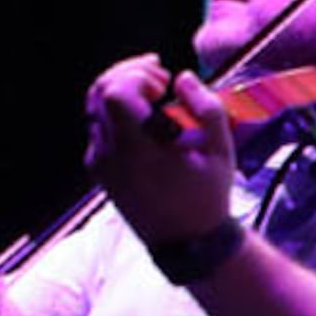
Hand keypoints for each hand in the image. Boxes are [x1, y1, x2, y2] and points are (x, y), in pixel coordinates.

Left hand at [85, 56, 243, 250]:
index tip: (164, 84)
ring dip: (121, 90)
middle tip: (158, 77)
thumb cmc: (208, 197)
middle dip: (128, 74)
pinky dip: (117, 111)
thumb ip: (207, 109)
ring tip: (152, 92)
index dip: (137, 75)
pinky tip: (144, 117)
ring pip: (94, 106)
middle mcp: (111, 153)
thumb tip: (185, 78)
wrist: (186, 241)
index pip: (115, 92)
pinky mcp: (98, 168)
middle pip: (99, 91)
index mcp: (140, 150)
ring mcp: (100, 161)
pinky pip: (98, 125)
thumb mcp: (221, 153)